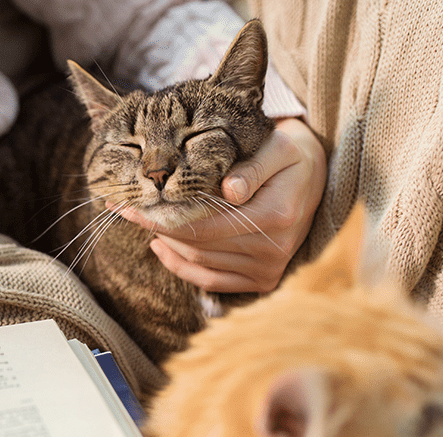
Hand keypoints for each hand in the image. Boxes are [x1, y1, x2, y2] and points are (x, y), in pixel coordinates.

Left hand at [121, 117, 325, 292]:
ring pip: (199, 263)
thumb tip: (231, 190)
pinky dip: (181, 267)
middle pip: (197, 245)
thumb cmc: (290, 156)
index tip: (131, 206)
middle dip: (156, 228)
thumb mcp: (278, 148)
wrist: (317, 176)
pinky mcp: (263, 280)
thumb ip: (253, 167)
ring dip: (166, 244)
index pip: (205, 224)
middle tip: (125, 210)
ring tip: (142, 222)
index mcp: (276, 216)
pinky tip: (161, 246)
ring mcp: (268, 270)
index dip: (163, 218)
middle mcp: (273, 250)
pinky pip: (211, 281)